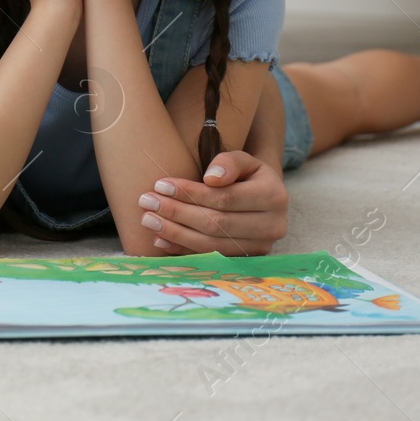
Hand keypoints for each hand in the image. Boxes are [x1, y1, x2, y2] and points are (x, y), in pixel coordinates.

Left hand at [136, 151, 288, 256]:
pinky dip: (182, 249)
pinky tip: (160, 239)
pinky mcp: (246, 261)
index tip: (160, 184)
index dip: (190, 193)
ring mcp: (260, 248)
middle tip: (146, 202)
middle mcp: (271, 227)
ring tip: (148, 220)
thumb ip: (229, 162)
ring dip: (175, 233)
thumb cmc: (248, 174)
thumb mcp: (244, 160)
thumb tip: (211, 178)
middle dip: (177, 213)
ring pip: (211, 245)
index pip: (224, 198)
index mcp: (273, 197)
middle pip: (215, 224)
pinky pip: (209, 258)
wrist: (264, 196)